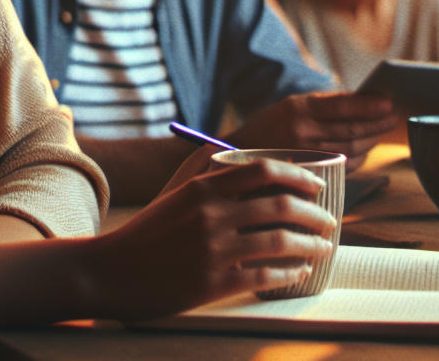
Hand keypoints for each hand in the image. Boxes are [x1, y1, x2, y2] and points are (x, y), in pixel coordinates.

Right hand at [89, 159, 336, 317]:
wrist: (108, 271)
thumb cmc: (146, 233)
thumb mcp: (175, 194)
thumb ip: (205, 172)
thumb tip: (237, 154)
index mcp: (204, 187)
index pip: (264, 170)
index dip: (299, 176)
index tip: (318, 185)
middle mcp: (211, 215)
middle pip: (281, 206)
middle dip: (315, 214)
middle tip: (330, 221)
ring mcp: (213, 250)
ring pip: (280, 241)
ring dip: (310, 245)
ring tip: (323, 248)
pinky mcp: (212, 283)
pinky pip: (264, 276)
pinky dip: (289, 273)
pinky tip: (299, 273)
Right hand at [228, 92, 395, 170]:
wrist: (234, 157)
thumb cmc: (268, 127)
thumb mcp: (289, 106)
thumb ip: (323, 105)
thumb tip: (364, 101)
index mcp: (296, 109)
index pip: (341, 106)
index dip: (368, 105)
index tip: (389, 102)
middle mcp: (300, 132)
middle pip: (350, 131)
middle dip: (377, 125)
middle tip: (395, 119)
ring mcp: (303, 157)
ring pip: (349, 151)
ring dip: (371, 142)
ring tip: (383, 132)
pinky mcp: (306, 176)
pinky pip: (342, 168)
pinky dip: (358, 159)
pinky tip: (366, 151)